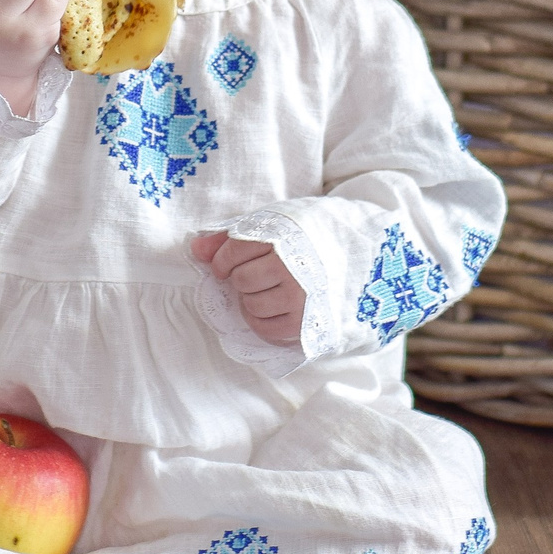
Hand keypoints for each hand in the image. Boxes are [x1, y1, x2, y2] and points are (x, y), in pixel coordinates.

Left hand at [191, 231, 305, 346]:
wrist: (357, 253)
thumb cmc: (308, 237)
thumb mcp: (272, 224)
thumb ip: (230, 237)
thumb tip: (196, 250)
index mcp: (283, 237)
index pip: (234, 251)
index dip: (223, 259)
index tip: (227, 263)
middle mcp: (292, 268)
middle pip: (241, 279)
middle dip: (242, 277)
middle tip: (258, 273)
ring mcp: (300, 297)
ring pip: (252, 305)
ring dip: (252, 299)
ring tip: (269, 289)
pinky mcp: (305, 322)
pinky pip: (265, 328)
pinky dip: (261, 320)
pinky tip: (273, 307)